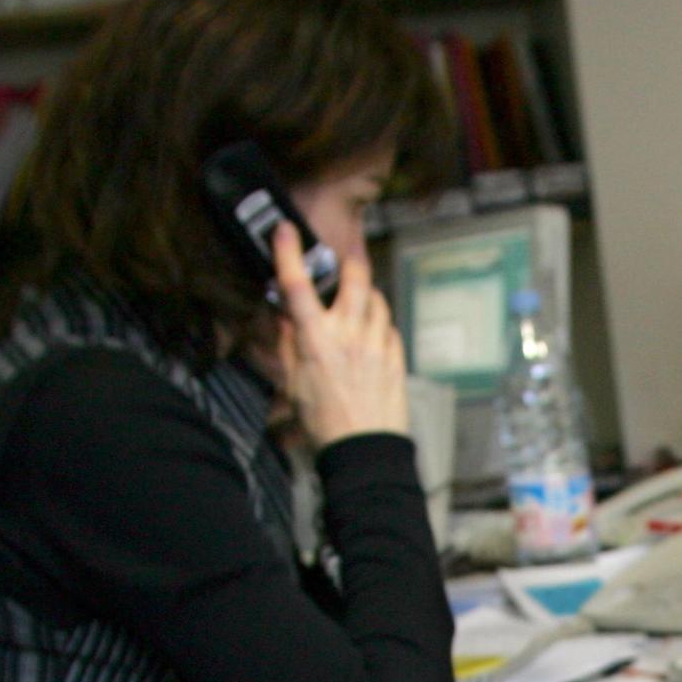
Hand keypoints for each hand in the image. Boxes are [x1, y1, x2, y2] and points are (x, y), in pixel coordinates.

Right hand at [271, 220, 407, 449]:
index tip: (285, 231)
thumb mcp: (294, 384)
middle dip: (350, 259)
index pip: (297, 286)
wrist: (364, 450)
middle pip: (355, 276)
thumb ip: (290, 345)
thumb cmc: (324, 423)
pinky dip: (379, 324)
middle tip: (344, 257)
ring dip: (366, 293)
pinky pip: (389, 326)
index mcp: (315, 341)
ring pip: (377, 298)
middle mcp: (348, 335)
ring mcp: (376, 344)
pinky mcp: (396, 356)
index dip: (288, 253)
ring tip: (356, 302)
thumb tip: (285, 317)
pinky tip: (371, 335)